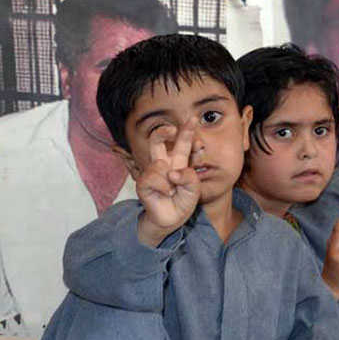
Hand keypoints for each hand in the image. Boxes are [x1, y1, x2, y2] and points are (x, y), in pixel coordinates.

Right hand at [135, 124, 200, 246]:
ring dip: (171, 179)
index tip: (193, 119)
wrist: (172, 219)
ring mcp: (152, 172)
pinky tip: (167, 194)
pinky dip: (165, 187)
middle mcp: (164, 163)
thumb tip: (172, 172)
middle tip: (171, 129)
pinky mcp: (143, 182)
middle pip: (158, 140)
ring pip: (160, 163)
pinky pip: (155, 177)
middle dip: (163, 131)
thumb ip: (189, 177)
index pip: (183, 144)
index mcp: (178, 162)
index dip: (187, 132)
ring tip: (173, 191)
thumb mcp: (195, 189)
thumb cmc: (182, 202)